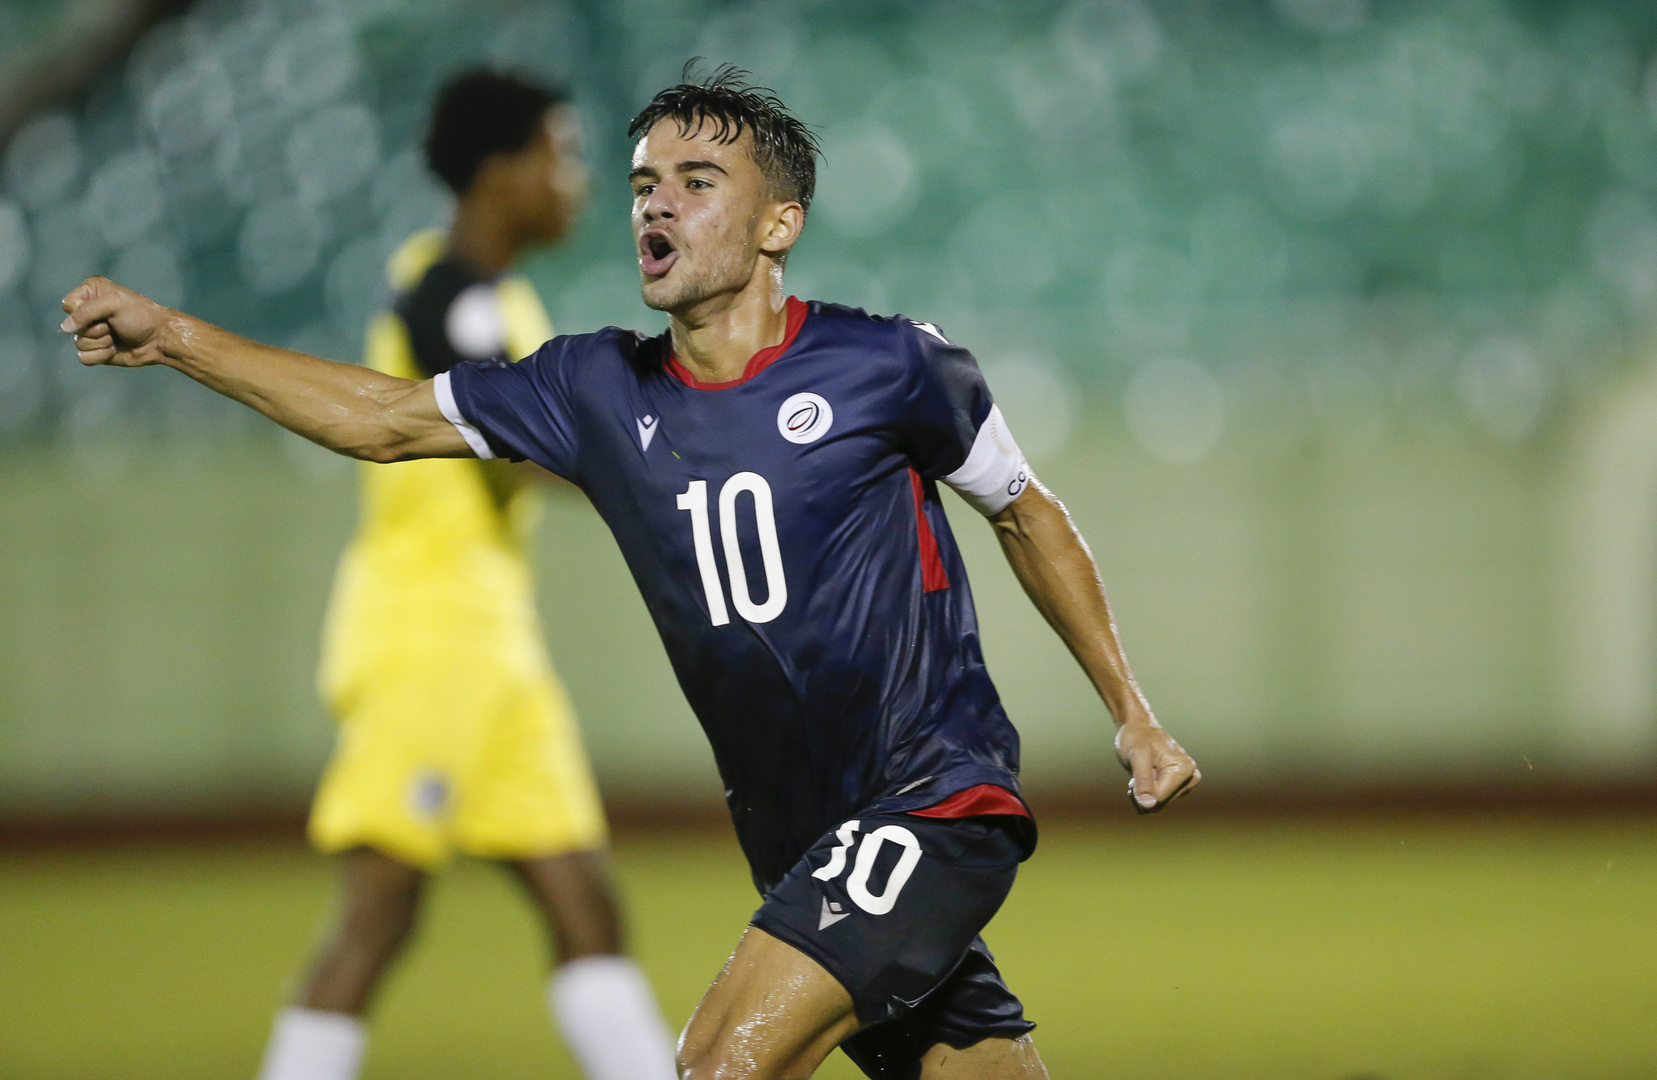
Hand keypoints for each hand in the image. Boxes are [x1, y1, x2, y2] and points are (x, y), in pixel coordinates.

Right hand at [59, 277, 174, 367]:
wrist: (160, 339)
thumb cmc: (141, 316)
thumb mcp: (114, 304)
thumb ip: (86, 311)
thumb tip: (65, 328)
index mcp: (91, 293)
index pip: (68, 305)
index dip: (82, 313)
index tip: (103, 312)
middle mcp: (88, 312)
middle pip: (71, 326)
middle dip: (94, 329)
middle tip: (113, 326)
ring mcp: (92, 332)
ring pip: (78, 343)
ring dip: (100, 342)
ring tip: (116, 337)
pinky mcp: (97, 350)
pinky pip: (84, 358)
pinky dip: (100, 356)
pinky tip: (114, 350)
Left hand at [1114, 721, 1199, 813]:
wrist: (1138, 728)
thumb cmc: (1137, 738)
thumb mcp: (1137, 757)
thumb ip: (1143, 782)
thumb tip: (1148, 806)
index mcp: (1185, 769)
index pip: (1160, 797)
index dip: (1141, 790)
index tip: (1136, 773)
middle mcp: (1190, 777)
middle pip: (1160, 802)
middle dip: (1143, 792)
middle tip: (1136, 771)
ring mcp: (1185, 783)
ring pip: (1158, 803)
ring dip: (1143, 792)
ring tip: (1140, 772)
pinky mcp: (1178, 787)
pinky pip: (1158, 800)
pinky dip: (1146, 792)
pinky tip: (1144, 777)